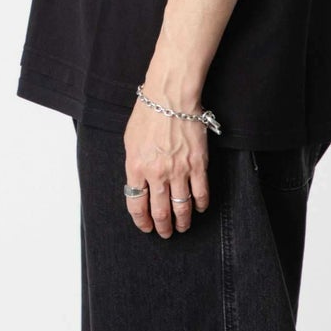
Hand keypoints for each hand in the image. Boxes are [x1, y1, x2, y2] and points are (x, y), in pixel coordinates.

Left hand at [123, 95, 209, 237]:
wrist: (170, 97)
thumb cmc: (148, 114)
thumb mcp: (130, 141)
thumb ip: (134, 165)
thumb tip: (139, 184)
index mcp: (136, 168)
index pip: (136, 205)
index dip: (141, 220)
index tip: (145, 226)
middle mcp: (156, 173)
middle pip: (160, 211)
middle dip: (162, 227)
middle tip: (165, 232)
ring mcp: (179, 170)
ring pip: (181, 206)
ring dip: (182, 221)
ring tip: (182, 226)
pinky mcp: (198, 164)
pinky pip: (200, 193)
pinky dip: (200, 205)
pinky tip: (199, 208)